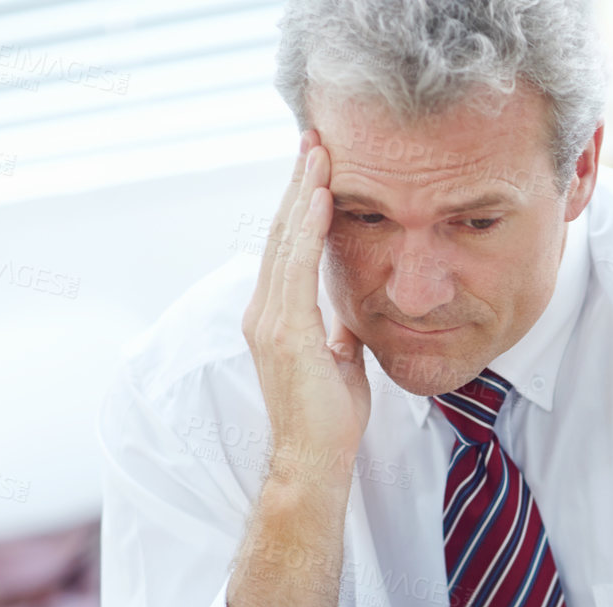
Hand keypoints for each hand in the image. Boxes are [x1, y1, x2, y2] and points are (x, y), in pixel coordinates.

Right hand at [240, 130, 370, 490]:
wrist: (314, 460)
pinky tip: (321, 198)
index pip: (289, 249)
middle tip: (314, 139)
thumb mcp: (340, 362)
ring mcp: (270, 320)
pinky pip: (296, 267)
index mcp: (277, 317)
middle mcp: (264, 312)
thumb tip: (348, 317)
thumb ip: (338, 333)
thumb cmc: (329, 420)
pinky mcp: (284, 332)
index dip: (303, 207)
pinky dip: (306, 229)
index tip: (319, 169)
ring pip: (284, 241)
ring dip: (303, 194)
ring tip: (318, 152)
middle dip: (299, 185)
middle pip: (280, 233)